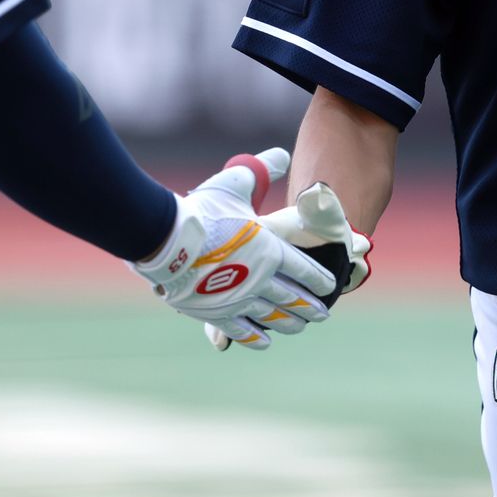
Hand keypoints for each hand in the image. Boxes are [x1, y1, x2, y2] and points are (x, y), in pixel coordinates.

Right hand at [132, 149, 338, 349]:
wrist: (166, 240)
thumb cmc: (202, 209)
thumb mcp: (235, 183)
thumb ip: (261, 170)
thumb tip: (282, 155)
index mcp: (272, 250)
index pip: (305, 268)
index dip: (319, 278)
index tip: (330, 286)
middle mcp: (262, 279)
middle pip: (294, 298)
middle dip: (311, 306)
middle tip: (323, 315)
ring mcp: (240, 299)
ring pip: (273, 317)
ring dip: (289, 323)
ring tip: (300, 327)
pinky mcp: (217, 313)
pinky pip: (242, 330)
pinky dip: (255, 337)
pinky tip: (265, 341)